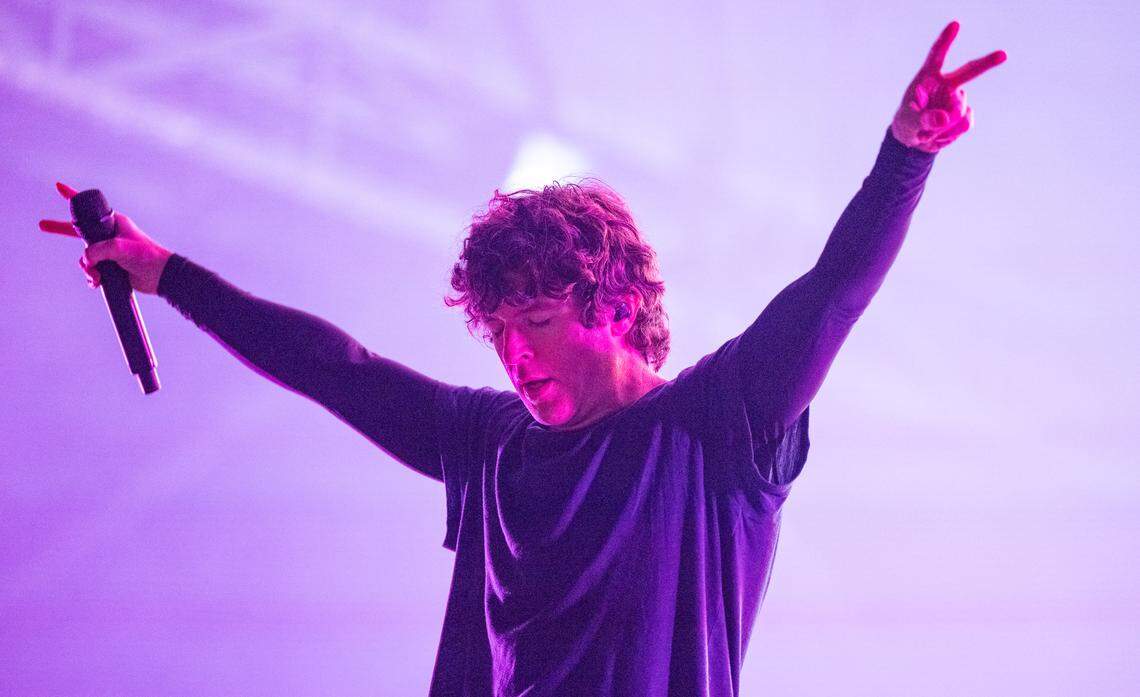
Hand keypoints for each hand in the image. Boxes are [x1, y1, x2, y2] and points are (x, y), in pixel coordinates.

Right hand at [39, 182, 173, 294]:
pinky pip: (92, 270)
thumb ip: (99, 250)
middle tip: (42, 225)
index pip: (88, 209)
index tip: (58, 187)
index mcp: (114, 223)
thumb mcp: (120, 248)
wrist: (161, 277)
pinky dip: (92, 277)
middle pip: (78, 232)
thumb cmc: (146, 256)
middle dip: (60, 230)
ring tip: (97, 275)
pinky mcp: (111, 266)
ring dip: (87, 268)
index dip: (72, 198)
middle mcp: (109, 235)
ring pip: (85, 257)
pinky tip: (98, 282)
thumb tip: (86, 259)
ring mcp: (109, 251)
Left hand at [891, 21, 1005, 152]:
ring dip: (942, 127)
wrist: (915, 139)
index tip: (955, 24)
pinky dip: (950, 135)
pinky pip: (964, 124)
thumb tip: (943, 118)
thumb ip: (923, 120)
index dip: (946, 40)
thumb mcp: (908, 123)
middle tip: (1004, 54)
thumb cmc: (908, 122)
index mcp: (929, 77)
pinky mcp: (965, 114)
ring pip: (958, 111)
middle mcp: (947, 84)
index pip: (937, 56)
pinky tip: (940, 135)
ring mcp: (958, 99)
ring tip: (927, 132)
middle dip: (987, 63)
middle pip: (969, 71)